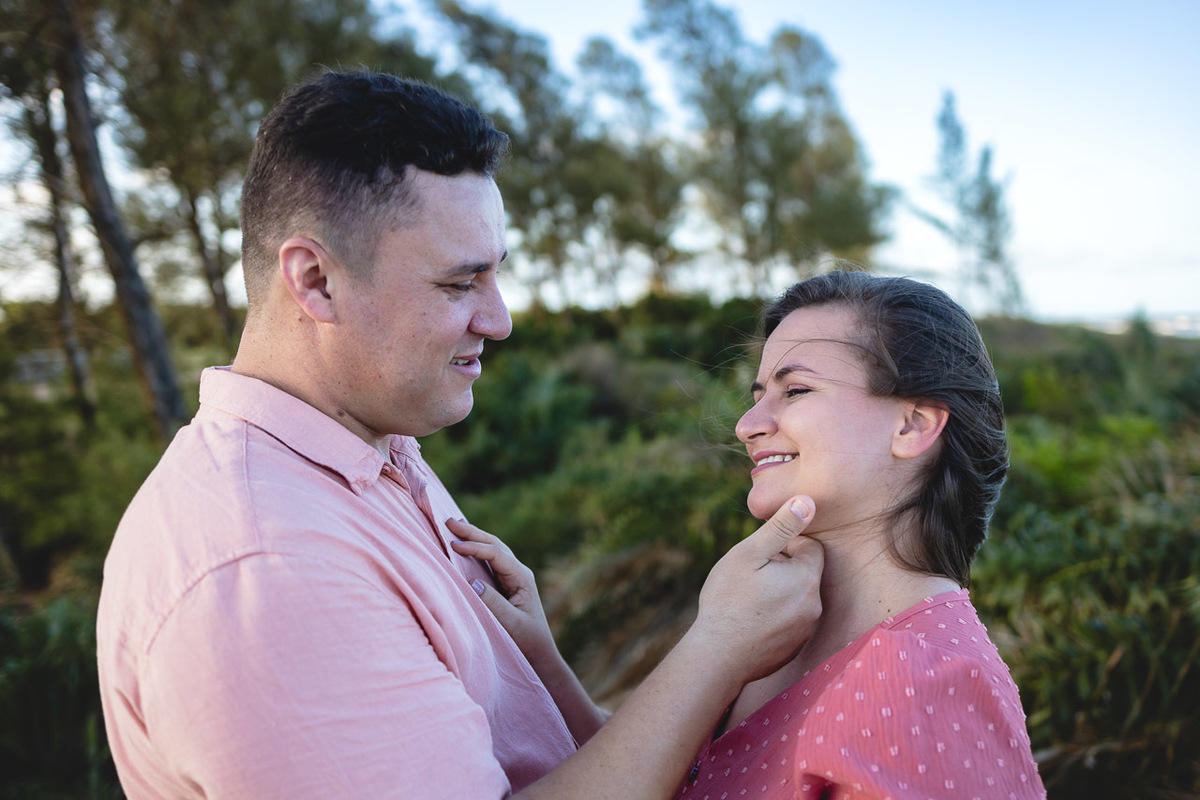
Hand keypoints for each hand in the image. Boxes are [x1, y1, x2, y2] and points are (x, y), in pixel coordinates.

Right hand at [447, 519, 555, 666]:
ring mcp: (513, 576)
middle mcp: (518, 572)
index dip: (475, 547)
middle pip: (494, 545)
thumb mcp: (510, 624)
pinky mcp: (506, 582)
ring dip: (473, 537)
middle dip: (472, 532)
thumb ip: (492, 603)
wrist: (539, 653)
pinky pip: (489, 560)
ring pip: (492, 549)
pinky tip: (465, 543)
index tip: (453, 545)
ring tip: (454, 525)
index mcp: (522, 578)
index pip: (496, 554)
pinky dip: (475, 549)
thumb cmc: (527, 640)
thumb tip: (472, 581)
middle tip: (449, 520)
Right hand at [691, 495, 823, 683]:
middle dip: (781, 570)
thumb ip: (781, 527)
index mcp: (806, 579)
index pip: (810, 547)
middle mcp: (814, 606)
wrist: (718, 657)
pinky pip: (791, 621)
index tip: (759, 557)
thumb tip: (808, 502)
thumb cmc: (729, 600)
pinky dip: (775, 617)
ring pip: (797, 598)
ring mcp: (805, 630)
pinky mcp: (795, 648)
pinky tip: (751, 621)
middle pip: (804, 573)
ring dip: (779, 593)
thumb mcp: (750, 554)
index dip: (784, 546)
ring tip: (748, 600)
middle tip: (750, 578)